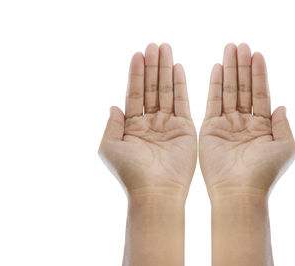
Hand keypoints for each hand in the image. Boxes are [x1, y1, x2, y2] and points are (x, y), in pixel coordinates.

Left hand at [99, 43, 196, 198]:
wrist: (155, 191)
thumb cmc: (130, 173)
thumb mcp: (110, 147)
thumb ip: (111, 125)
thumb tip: (113, 106)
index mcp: (132, 126)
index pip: (134, 94)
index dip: (136, 74)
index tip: (138, 54)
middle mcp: (150, 123)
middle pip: (151, 88)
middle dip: (152, 67)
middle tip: (154, 45)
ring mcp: (168, 125)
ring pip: (166, 91)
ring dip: (165, 70)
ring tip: (165, 49)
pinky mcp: (184, 128)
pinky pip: (182, 102)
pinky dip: (180, 85)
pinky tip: (178, 68)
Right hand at [199, 43, 294, 197]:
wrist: (239, 191)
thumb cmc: (264, 173)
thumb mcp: (285, 147)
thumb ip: (284, 125)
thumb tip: (282, 106)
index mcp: (263, 127)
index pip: (261, 94)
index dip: (259, 74)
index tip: (257, 54)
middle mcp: (245, 123)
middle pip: (243, 88)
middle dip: (243, 67)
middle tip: (241, 45)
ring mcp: (227, 124)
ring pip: (228, 91)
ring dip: (229, 70)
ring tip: (230, 49)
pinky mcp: (210, 128)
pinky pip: (212, 102)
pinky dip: (214, 85)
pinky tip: (217, 68)